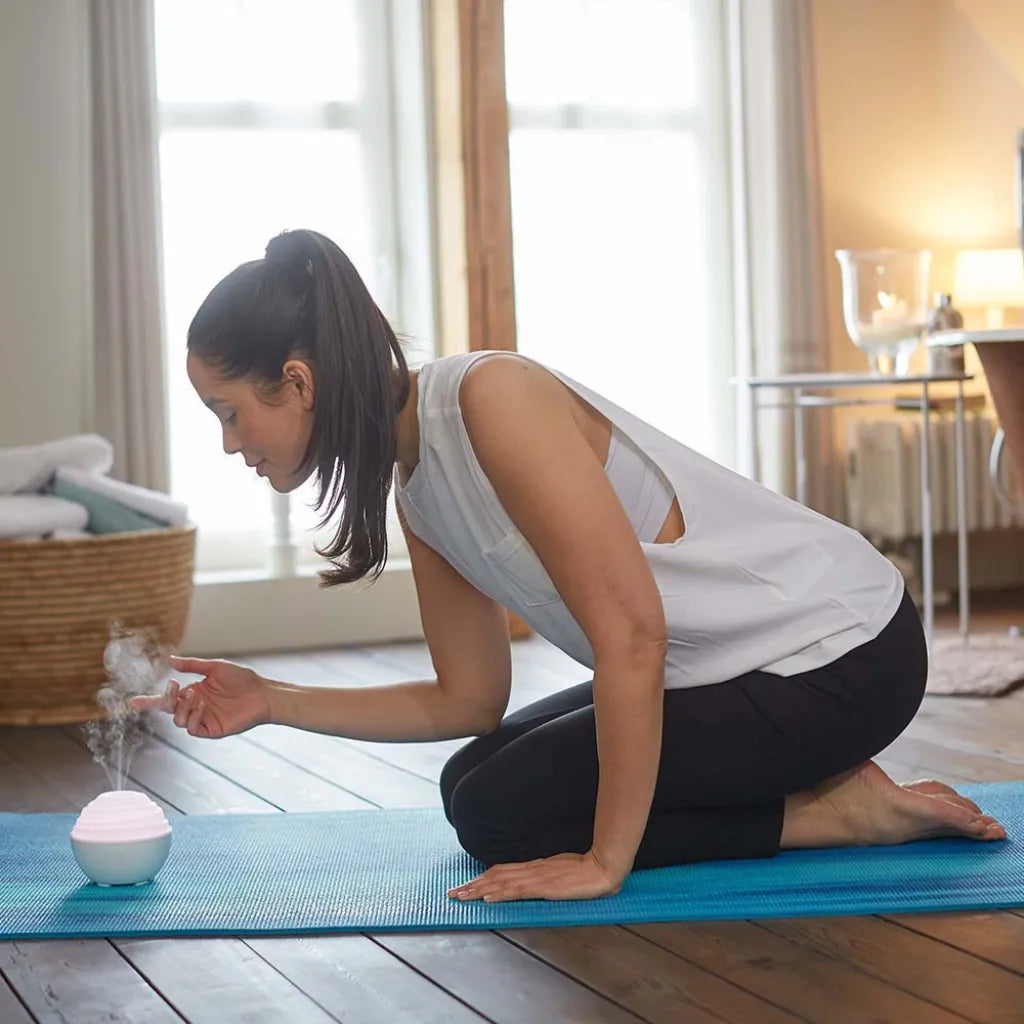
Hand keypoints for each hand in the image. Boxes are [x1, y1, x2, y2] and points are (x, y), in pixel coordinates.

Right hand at [128, 655, 270, 738]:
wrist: (262, 693)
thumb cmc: (242, 679)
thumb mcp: (214, 668)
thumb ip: (192, 665)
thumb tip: (170, 660)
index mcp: (193, 693)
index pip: (167, 699)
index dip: (149, 702)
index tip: (131, 702)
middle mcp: (195, 707)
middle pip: (169, 710)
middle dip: (166, 700)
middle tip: (176, 687)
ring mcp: (203, 719)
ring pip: (178, 720)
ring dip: (182, 708)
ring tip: (196, 695)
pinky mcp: (212, 730)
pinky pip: (193, 729)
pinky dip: (193, 716)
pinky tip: (203, 706)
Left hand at [448, 850, 623, 902]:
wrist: (602, 867)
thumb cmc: (586, 870)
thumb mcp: (560, 871)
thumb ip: (545, 877)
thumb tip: (532, 883)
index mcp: (534, 867)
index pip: (501, 872)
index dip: (481, 879)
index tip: (465, 885)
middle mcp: (531, 870)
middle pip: (494, 876)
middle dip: (472, 886)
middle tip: (451, 894)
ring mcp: (536, 878)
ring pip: (500, 883)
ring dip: (478, 891)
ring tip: (461, 897)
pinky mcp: (544, 887)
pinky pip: (518, 891)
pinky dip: (500, 894)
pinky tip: (488, 899)